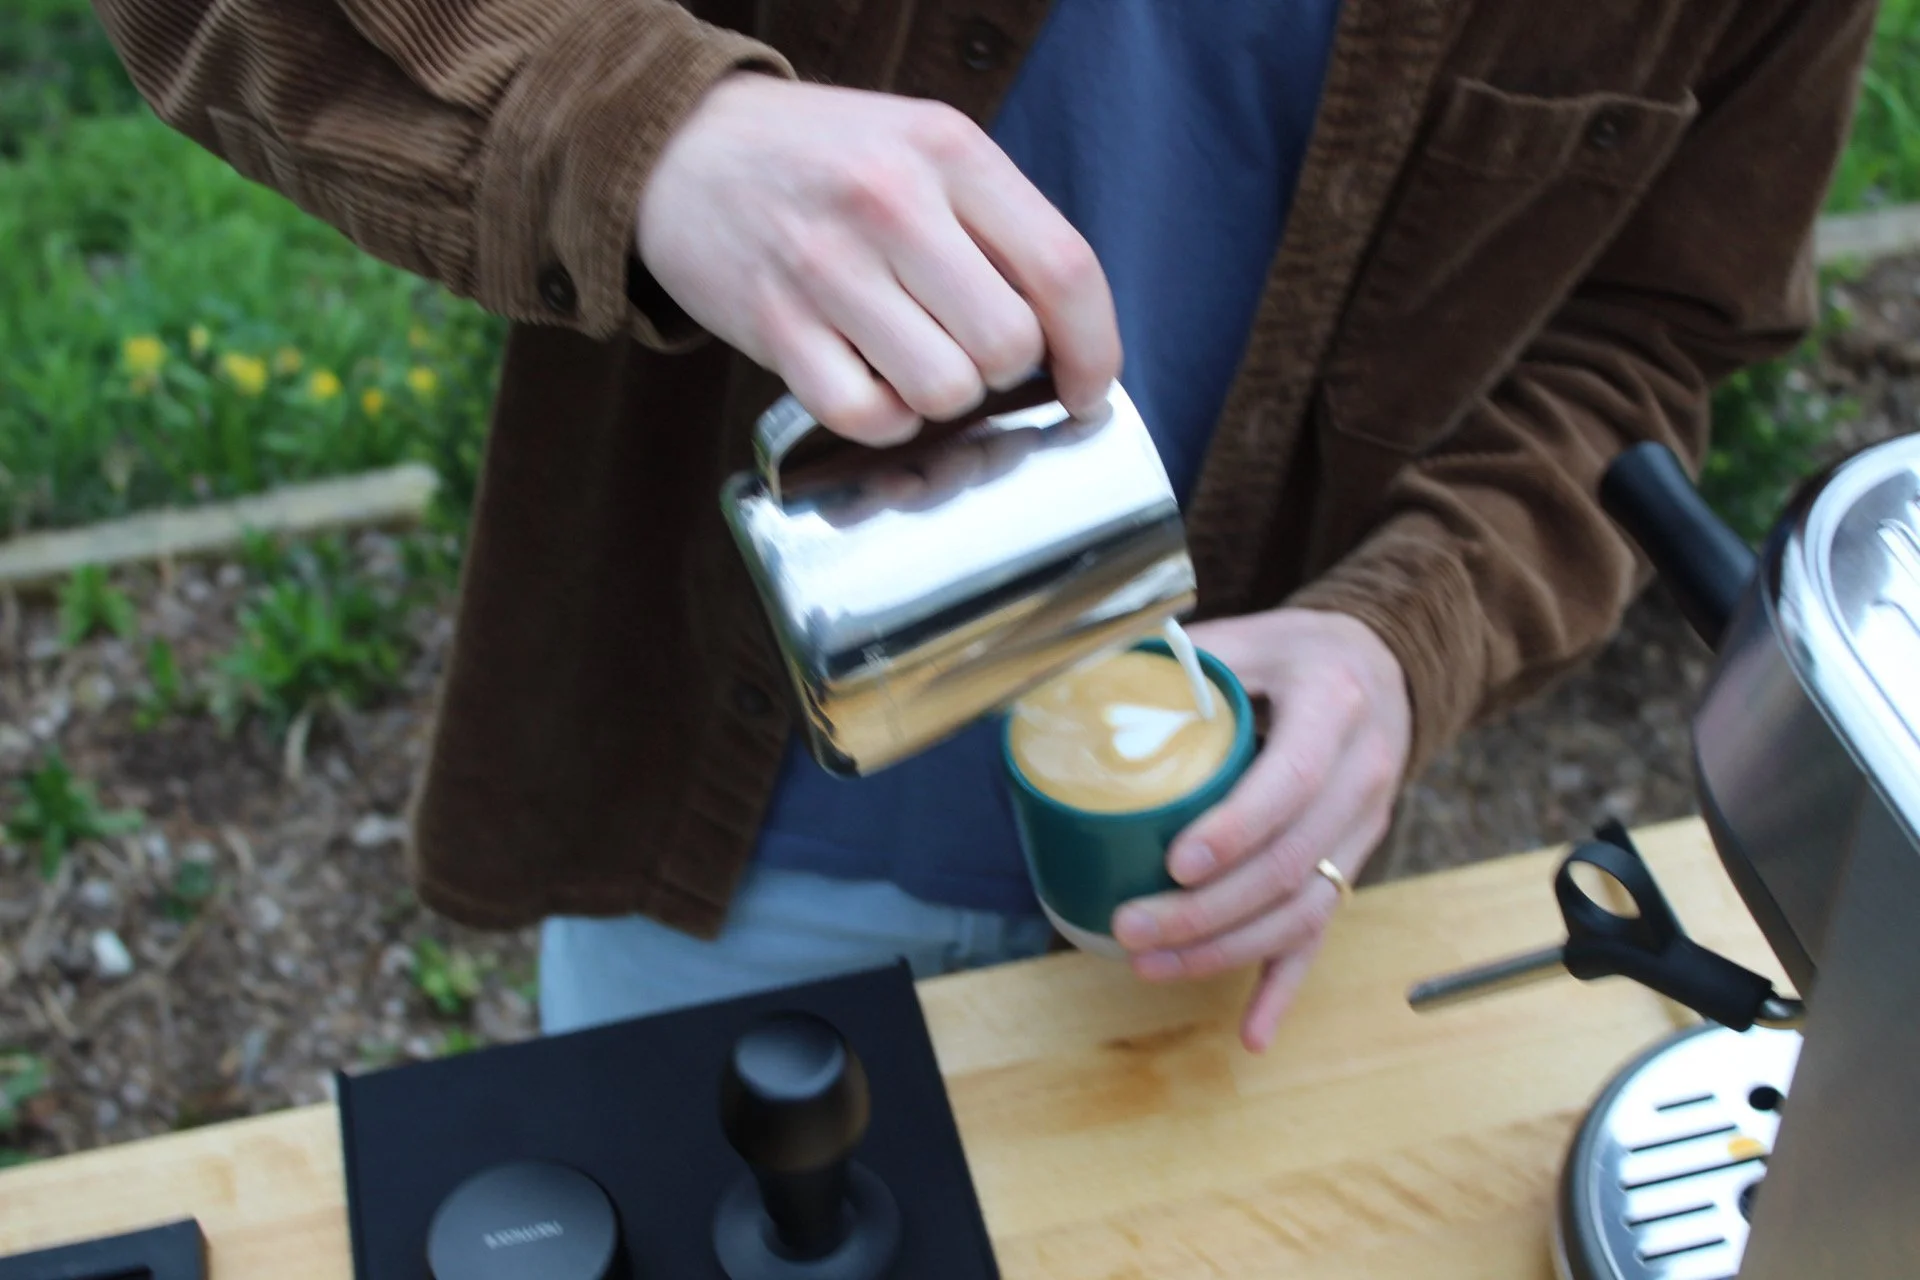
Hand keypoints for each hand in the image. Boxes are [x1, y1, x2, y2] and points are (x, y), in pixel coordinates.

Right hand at [636, 74, 1121, 442]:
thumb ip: (997, 227)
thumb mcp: (924, 150)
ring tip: (912, 361)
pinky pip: (866, 417)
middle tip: (973, 355)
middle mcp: (891, 202)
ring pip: (942, 390)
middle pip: (1008, 345)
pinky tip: (868, 381)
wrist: (682, 148)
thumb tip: (1068, 344)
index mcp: (949, 152)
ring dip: (941, 400)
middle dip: (1004, 374)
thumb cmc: (824, 162)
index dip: (1094, 350)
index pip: (1064, 270)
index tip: (1087, 388)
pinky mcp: (774, 323)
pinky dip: (881, 420)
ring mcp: (827, 266)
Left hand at [1110, 608, 1411, 1052]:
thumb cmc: (1296, 653)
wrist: (1381, 666)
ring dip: (1227, 951)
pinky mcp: (1352, 863)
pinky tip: (1253, 1033)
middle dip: (1209, 910)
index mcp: (1334, 707)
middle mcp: (1362, 775)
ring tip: (1151, 965)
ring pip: (1303, 909)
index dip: (1236, 829)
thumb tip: (1075, 686)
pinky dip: (1284, 988)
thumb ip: (1175, 660)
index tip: (1175, 862)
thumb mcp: (1247, 636)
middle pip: (1290, 863)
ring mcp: (1363, 828)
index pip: (1292, 780)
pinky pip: (1321, 933)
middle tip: (1132, 926)